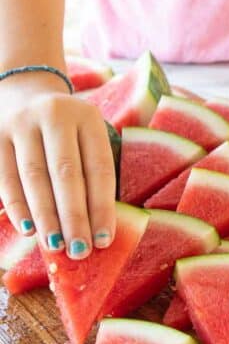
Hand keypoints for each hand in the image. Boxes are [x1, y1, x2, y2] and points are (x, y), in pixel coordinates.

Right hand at [0, 71, 115, 258]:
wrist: (25, 92)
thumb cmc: (67, 132)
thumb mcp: (87, 138)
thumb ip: (92, 174)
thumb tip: (95, 230)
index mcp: (87, 117)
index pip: (98, 168)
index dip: (102, 207)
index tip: (105, 240)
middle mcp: (54, 115)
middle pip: (66, 173)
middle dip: (74, 216)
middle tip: (80, 250)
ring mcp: (21, 123)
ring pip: (34, 177)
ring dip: (46, 216)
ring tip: (56, 245)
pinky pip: (6, 177)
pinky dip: (18, 206)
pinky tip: (29, 230)